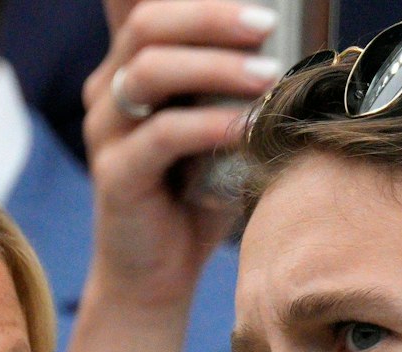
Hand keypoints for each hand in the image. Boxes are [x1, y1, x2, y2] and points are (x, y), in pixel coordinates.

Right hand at [84, 0, 281, 306]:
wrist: (157, 274)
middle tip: (265, 25)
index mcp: (130, 67)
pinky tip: (244, 127)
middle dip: (210, 16)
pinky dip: (208, 125)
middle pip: (147, 23)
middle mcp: (109, 89)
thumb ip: (232, 84)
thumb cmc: (193, 195)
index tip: (249, 8)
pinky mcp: (115, 174)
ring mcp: (107, 131)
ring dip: (214, 66)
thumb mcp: (214, 127)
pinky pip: (161, 135)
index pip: (143, 7)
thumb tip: (294, 43)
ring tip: (266, 76)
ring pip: (150, 71)